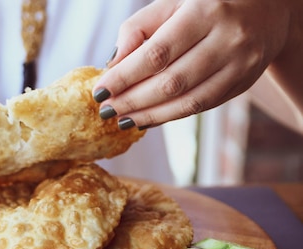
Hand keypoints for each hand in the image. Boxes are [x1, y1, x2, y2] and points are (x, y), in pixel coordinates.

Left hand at [92, 0, 293, 128]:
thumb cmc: (204, 6)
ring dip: (149, 115)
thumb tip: (112, 64)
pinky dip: (168, 116)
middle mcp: (226, 39)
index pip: (157, 53)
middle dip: (133, 100)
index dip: (125, 76)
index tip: (100, 91)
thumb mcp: (170, 5)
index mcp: (203, 12)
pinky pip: (200, 107)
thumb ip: (137, 30)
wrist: (265, 10)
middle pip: (171, 82)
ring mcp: (239, 64)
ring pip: (187, 100)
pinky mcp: (242, 84)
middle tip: (107, 111)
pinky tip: (146, 119)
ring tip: (122, 120)